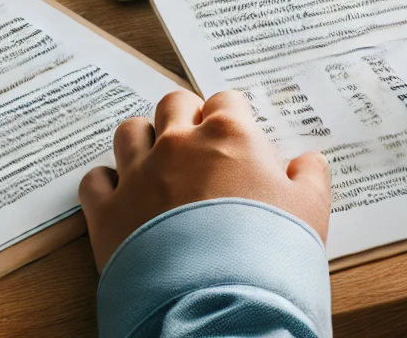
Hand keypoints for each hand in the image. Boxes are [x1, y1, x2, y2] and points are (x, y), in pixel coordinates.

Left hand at [79, 89, 330, 271]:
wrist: (223, 307)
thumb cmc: (272, 256)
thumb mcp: (311, 211)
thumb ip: (310, 175)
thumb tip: (309, 161)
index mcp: (229, 135)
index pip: (226, 100)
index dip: (231, 117)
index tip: (235, 137)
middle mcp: (179, 143)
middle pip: (173, 103)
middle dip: (184, 117)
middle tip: (196, 146)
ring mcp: (139, 175)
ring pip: (129, 131)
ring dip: (142, 141)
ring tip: (156, 164)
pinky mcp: (108, 212)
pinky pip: (95, 179)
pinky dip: (106, 184)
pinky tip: (121, 197)